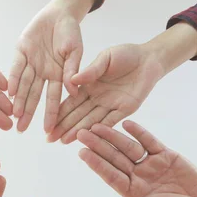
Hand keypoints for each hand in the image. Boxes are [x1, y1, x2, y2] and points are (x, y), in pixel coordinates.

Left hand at [9, 0, 96, 132]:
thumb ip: (73, 70)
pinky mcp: (21, 52)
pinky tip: (10, 92)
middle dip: (28, 113)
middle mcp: (42, 73)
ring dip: (19, 100)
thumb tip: (74, 92)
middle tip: (20, 129)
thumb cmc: (72, 33)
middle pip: (34, 96)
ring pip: (24, 85)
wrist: (60, 13)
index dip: (50, 114)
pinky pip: (16, 67)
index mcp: (58, 76)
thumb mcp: (75, 51)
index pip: (53, 98)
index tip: (48, 130)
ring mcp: (31, 63)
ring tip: (14, 116)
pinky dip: (14, 79)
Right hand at [48, 44, 164, 143]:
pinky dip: (100, 129)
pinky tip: (88, 136)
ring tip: (64, 141)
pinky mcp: (125, 109)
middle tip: (50, 139)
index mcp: (89, 86)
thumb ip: (91, 71)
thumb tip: (72, 80)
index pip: (71, 102)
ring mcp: (110, 105)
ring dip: (78, 131)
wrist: (149, 58)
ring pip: (91, 121)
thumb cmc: (125, 54)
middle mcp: (97, 98)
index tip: (47, 123)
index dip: (59, 113)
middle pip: (77, 115)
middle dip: (64, 127)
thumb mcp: (105, 58)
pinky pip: (111, 121)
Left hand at [76, 121, 196, 196]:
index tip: (81, 153)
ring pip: (128, 148)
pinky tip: (126, 124)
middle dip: (98, 146)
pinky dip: (139, 132)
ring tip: (97, 126)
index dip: (97, 164)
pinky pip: (149, 141)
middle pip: (114, 159)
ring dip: (113, 137)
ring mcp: (150, 164)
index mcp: (133, 193)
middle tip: (80, 134)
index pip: (111, 176)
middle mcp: (138, 176)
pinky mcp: (164, 155)